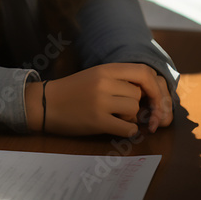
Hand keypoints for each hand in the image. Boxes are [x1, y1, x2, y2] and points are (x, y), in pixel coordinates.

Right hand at [25, 63, 172, 136]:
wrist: (45, 102)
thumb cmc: (72, 90)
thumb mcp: (95, 75)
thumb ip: (118, 78)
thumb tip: (148, 91)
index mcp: (105, 69)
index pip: (144, 72)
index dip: (155, 87)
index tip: (153, 99)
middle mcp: (104, 82)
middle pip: (139, 94)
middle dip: (137, 105)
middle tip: (126, 111)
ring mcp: (100, 101)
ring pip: (134, 110)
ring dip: (130, 117)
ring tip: (115, 117)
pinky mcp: (97, 120)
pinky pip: (127, 128)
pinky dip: (128, 131)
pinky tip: (117, 127)